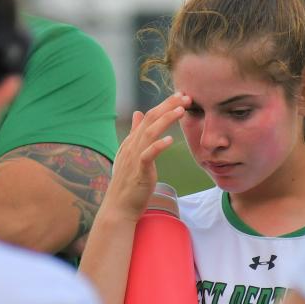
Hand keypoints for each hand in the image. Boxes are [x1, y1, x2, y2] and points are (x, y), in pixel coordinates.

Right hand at [102, 92, 190, 221]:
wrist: (119, 207)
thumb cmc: (128, 182)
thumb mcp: (131, 153)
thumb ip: (135, 133)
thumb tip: (138, 113)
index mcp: (131, 140)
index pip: (148, 116)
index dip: (164, 104)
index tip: (180, 96)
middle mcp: (131, 145)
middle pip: (149, 119)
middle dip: (168, 106)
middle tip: (185, 96)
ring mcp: (134, 158)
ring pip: (149, 133)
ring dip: (165, 120)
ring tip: (181, 111)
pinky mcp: (138, 172)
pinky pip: (147, 155)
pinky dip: (157, 146)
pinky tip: (170, 140)